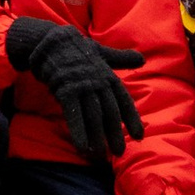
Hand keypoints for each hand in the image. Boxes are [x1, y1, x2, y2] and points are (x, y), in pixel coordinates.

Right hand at [5, 15, 146, 162]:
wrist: (52, 39)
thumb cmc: (78, 48)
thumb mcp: (102, 52)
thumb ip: (120, 59)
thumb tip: (142, 59)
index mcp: (108, 75)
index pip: (124, 101)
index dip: (131, 119)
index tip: (138, 136)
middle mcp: (98, 82)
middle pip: (110, 113)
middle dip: (115, 134)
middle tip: (119, 153)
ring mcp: (83, 86)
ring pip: (93, 117)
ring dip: (97, 138)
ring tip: (100, 155)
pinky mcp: (66, 90)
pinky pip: (73, 115)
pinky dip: (78, 132)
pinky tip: (81, 147)